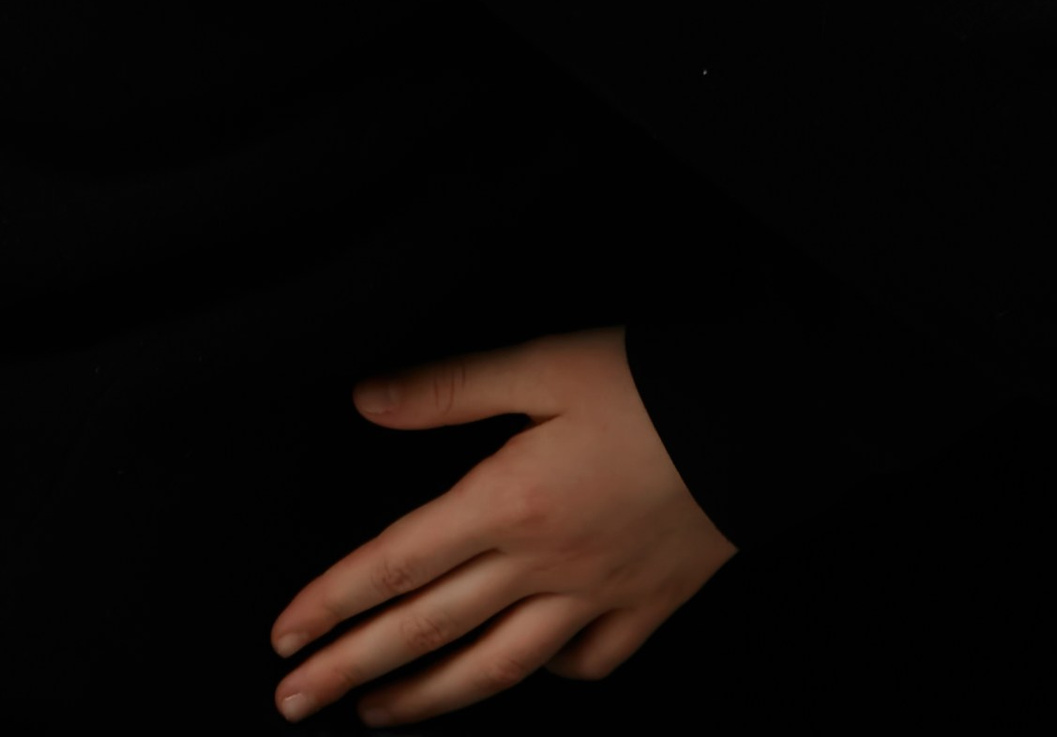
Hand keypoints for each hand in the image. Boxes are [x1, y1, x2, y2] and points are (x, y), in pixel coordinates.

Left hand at [269, 328, 733, 722]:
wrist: (768, 415)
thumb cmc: (657, 381)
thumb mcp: (549, 362)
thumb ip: (454, 386)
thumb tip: (366, 399)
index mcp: (511, 501)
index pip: (398, 564)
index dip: (333, 600)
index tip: (283, 635)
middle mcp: (544, 565)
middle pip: (428, 630)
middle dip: (351, 669)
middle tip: (293, 702)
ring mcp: (596, 597)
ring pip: (494, 668)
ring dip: (426, 698)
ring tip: (378, 717)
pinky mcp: (648, 608)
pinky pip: (583, 663)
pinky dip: (546, 673)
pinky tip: (525, 668)